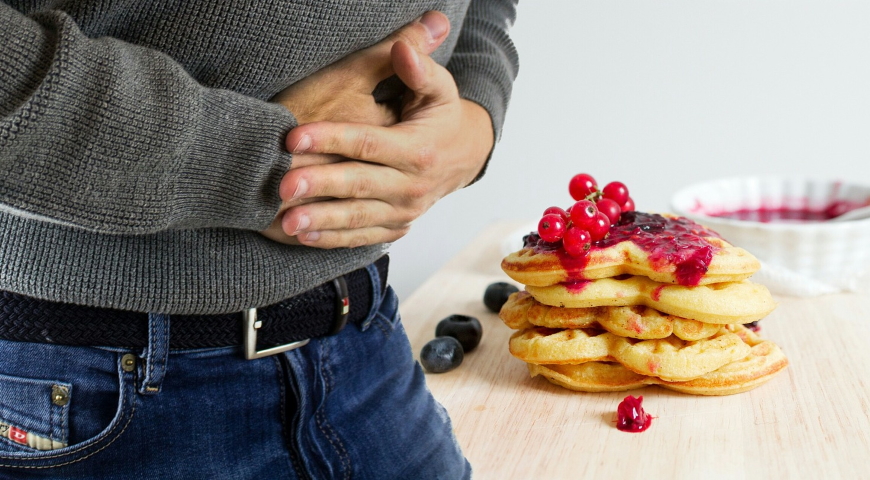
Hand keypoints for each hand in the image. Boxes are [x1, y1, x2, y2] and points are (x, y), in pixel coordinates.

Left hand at [277, 39, 493, 248]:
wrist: (463, 156)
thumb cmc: (441, 117)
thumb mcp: (439, 89)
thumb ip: (419, 69)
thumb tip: (402, 46)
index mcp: (418, 150)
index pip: (369, 144)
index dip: (331, 138)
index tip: (293, 137)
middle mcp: (412, 186)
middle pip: (359, 185)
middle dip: (319, 186)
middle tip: (282, 186)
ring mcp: (404, 211)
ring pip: (358, 218)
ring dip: (321, 221)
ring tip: (287, 222)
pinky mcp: (396, 227)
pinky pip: (362, 237)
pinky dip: (333, 239)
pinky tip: (303, 237)